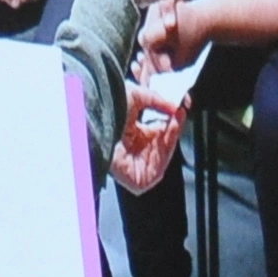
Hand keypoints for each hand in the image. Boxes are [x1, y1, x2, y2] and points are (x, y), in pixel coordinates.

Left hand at [109, 45, 194, 191]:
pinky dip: (167, 151)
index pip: (159, 131)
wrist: (96, 125)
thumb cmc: (108, 110)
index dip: (171, 120)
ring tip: (175, 119)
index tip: (181, 106)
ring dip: (172, 136)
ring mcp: (137, 167)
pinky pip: (159, 168)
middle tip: (180, 111)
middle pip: (164, 143)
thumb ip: (157, 100)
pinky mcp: (138, 180)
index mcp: (133, 135)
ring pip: (164, 154)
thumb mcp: (137, 96)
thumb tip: (176, 106)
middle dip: (174, 127)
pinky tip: (168, 134)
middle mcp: (135, 151)